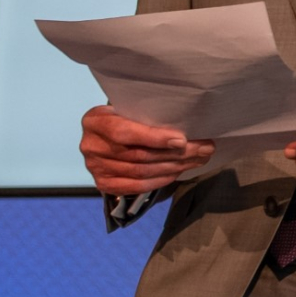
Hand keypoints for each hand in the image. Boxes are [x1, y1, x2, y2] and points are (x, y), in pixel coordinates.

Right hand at [80, 105, 210, 195]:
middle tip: (204, 149)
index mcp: (95, 120)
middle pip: (139, 155)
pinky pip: (137, 186)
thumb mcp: (130, 110)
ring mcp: (95, 168)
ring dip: (175, 167)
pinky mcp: (104, 184)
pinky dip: (161, 179)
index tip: (183, 140)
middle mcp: (91, 145)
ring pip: (142, 172)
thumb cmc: (124, 118)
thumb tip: (189, 129)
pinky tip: (178, 171)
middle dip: (177, 153)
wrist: (105, 136)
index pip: (124, 132)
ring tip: (199, 159)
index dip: (154, 138)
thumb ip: (149, 117)